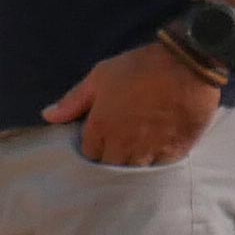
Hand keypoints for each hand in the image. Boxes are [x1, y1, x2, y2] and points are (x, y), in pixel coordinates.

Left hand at [41, 43, 221, 166]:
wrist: (186, 63)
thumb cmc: (139, 67)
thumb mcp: (99, 77)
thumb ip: (74, 100)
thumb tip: (48, 116)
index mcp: (101, 128)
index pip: (89, 154)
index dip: (93, 148)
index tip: (99, 140)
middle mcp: (123, 144)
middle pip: (110, 166)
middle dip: (110, 159)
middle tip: (118, 146)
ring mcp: (150, 149)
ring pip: (135, 171)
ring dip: (133, 164)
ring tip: (136, 151)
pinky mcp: (176, 150)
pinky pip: (161, 167)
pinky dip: (157, 162)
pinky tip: (158, 153)